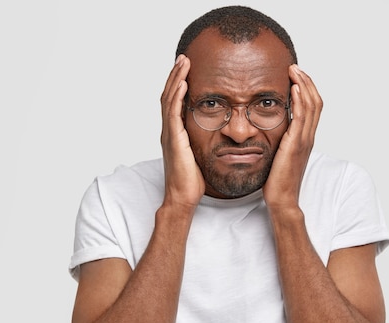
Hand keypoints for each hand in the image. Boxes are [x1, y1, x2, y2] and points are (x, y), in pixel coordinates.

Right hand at [160, 55, 204, 208]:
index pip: (175, 102)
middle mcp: (170, 131)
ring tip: (183, 62)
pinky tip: (183, 83)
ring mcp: (170, 134)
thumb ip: (204, 143)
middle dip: (176, 75)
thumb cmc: (193, 181)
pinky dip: (177, 96)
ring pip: (169, 99)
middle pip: (169, 95)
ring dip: (176, 79)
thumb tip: (219, 136)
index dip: (180, 84)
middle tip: (184, 57)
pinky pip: (173, 113)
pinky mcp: (173, 140)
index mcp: (176, 133)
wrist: (183, 197)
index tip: (188, 69)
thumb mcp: (201, 156)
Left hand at [263, 64, 322, 209]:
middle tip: (295, 67)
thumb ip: (279, 141)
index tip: (296, 76)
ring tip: (294, 71)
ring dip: (303, 85)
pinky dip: (299, 101)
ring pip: (311, 106)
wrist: (282, 199)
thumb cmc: (277, 181)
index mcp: (305, 139)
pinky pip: (301, 118)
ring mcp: (304, 141)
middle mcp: (308, 137)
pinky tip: (293, 89)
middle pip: (315, 102)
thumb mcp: (279, 155)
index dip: (307, 89)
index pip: (312, 107)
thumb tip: (268, 129)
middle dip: (306, 82)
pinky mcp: (295, 145)